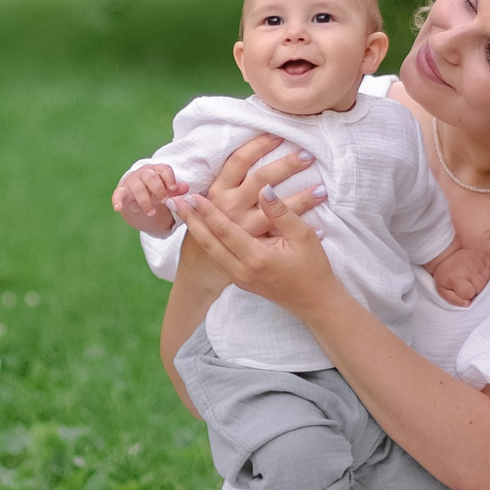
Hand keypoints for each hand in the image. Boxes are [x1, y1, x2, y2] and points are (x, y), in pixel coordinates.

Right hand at [112, 164, 185, 236]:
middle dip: (159, 190)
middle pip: (151, 177)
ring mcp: (132, 182)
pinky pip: (118, 195)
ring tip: (152, 213)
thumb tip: (186, 188)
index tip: (174, 189)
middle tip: (164, 202)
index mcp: (157, 170)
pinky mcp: (122, 192)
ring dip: (145, 201)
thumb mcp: (166, 190)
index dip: (169, 178)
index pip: (164, 169)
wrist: (136, 194)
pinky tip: (118, 208)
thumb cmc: (155, 190)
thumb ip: (175, 189)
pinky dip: (117, 201)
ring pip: (138, 188)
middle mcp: (144, 173)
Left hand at [174, 178, 340, 314]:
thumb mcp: (304, 237)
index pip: (225, 231)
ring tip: (182, 212)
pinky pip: (218, 256)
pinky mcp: (240, 280)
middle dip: (191, 220)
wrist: (315, 302)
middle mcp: (242, 271)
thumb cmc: (313, 268)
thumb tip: (264, 188)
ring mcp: (239, 278)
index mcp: (257, 259)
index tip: (192, 195)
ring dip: (195, 230)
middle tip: (174, 201)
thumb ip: (281, 213)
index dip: (208, 212)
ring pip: (211, 250)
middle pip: (209, 242)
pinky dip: (207, 240)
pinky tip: (201, 227)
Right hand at [205, 132, 322, 237]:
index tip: (280, 136)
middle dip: (287, 165)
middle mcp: (229, 206)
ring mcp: (243, 226)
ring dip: (303, 198)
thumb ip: (231, 178)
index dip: (259, 145)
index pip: (239, 160)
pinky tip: (322, 227)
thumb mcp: (216, 197)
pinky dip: (304, 231)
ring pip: (278, 208)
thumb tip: (257, 147)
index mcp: (219, 190)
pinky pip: (284, 234)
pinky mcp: (255, 245)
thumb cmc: (215, 220)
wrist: (204, 260)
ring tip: (322, 189)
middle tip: (307, 156)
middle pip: (261, 178)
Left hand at [428, 247, 489, 308]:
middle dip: (474, 289)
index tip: (460, 289)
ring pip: (486, 282)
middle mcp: (470, 269)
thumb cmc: (445, 274)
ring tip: (471, 277)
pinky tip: (477, 273)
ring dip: (480, 283)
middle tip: (466, 283)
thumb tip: (467, 304)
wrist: (446, 252)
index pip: (468, 293)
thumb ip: (453, 299)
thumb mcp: (442, 288)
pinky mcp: (486, 260)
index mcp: (457, 277)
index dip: (465, 294)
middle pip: (479, 289)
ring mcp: (479, 264)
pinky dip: (485, 276)